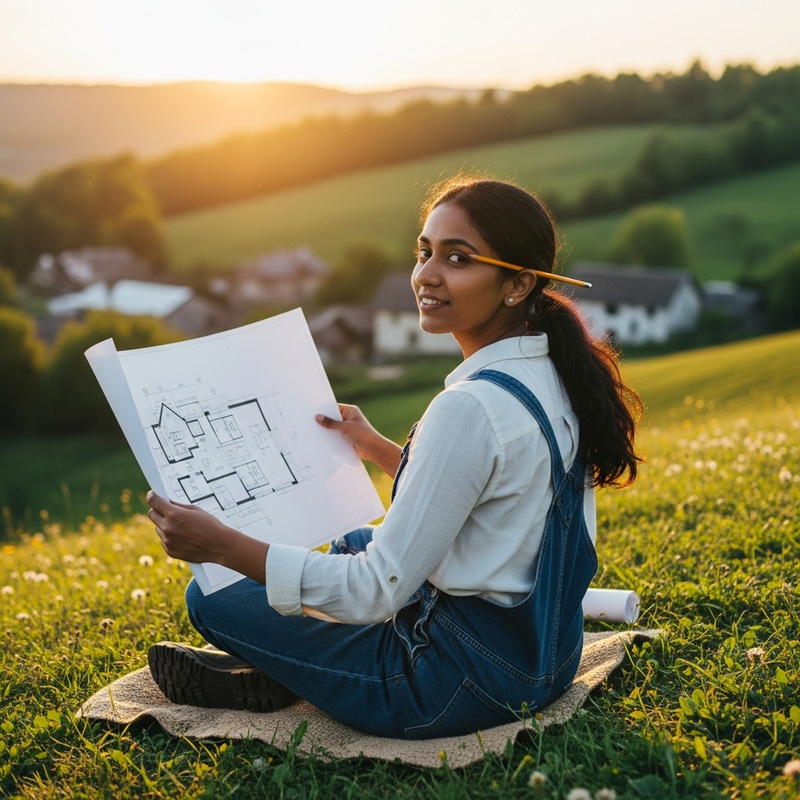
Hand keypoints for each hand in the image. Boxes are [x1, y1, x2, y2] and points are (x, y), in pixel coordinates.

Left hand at [146, 491, 267, 582]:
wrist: (219, 545)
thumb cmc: (210, 525)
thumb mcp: (195, 510)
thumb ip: (179, 506)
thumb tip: (167, 503)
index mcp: (174, 515)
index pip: (154, 502)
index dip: (152, 496)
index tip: (152, 494)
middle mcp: (168, 528)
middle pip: (152, 515)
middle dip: (157, 510)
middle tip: (166, 510)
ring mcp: (168, 541)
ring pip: (158, 528)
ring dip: (165, 525)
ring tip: (182, 527)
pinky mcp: (170, 551)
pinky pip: (164, 540)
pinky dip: (170, 537)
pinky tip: (184, 537)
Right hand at [316, 404, 401, 475]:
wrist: (373, 450)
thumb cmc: (364, 435)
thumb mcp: (346, 427)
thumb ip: (331, 423)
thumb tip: (318, 417)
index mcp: (350, 411)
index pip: (334, 408)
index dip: (324, 410)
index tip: (312, 411)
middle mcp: (348, 419)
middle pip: (332, 418)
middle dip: (323, 421)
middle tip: (309, 422)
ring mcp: (346, 429)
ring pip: (332, 428)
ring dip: (325, 431)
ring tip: (312, 432)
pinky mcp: (345, 438)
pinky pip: (334, 437)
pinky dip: (329, 438)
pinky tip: (319, 440)